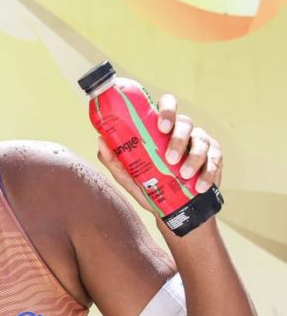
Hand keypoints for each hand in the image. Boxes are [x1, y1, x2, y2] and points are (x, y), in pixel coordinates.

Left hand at [97, 94, 222, 212]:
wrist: (171, 209)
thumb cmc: (149, 185)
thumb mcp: (129, 175)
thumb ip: (115, 159)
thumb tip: (101, 139)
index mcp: (162, 129)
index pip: (167, 106)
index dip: (167, 110)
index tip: (161, 126)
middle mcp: (182, 131)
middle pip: (185, 123)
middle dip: (178, 139)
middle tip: (169, 158)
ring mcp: (200, 143)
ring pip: (201, 142)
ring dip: (193, 158)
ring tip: (184, 175)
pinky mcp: (215, 158)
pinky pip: (215, 160)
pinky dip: (208, 173)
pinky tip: (199, 185)